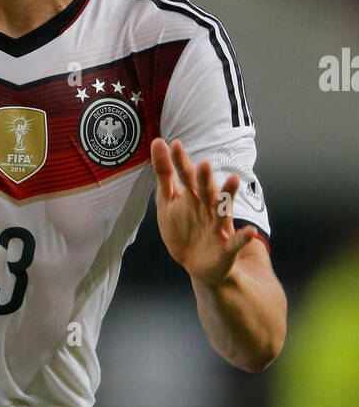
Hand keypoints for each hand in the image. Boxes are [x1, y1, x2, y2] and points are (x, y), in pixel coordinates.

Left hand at [151, 137, 256, 285]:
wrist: (197, 264)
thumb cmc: (184, 228)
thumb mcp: (168, 202)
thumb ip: (164, 175)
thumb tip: (158, 142)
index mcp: (193, 196)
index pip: (186, 176)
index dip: (180, 162)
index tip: (173, 145)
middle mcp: (208, 207)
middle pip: (205, 190)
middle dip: (204, 178)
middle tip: (203, 164)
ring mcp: (218, 226)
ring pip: (223, 209)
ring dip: (228, 196)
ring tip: (234, 180)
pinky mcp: (226, 248)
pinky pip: (236, 242)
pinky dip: (243, 237)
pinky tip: (248, 231)